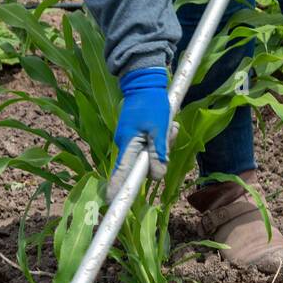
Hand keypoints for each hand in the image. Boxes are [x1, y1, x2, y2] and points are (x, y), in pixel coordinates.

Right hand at [108, 67, 169, 200]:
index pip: (121, 172)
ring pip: (148, 155)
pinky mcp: (135, 136)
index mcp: (128, 145)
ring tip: (171, 126)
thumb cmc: (152, 103)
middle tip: (170, 134)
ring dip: (163, 145)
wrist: (144, 81)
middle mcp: (125, 145)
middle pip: (142, 165)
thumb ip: (158, 153)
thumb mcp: (160, 128)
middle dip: (159, 157)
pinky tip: (168, 126)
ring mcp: (129, 141)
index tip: (111, 202)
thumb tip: (157, 175)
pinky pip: (149, 145)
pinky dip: (160, 139)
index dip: (118, 188)